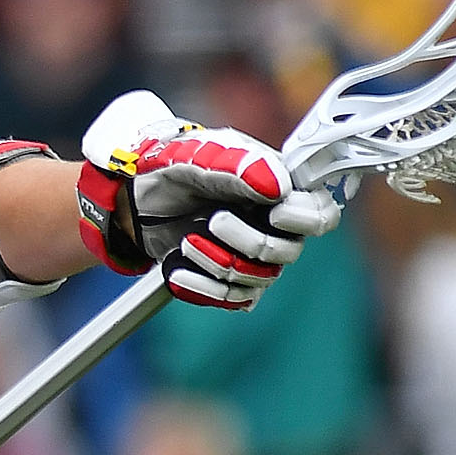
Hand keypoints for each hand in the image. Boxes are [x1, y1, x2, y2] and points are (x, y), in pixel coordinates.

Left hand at [76, 90, 338, 310]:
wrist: (135, 197)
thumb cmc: (174, 166)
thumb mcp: (200, 155)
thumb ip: (239, 166)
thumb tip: (278, 187)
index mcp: (280, 192)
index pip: (320, 216)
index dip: (304, 220)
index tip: (274, 212)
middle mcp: (274, 228)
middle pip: (286, 253)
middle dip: (248, 240)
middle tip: (213, 220)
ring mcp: (252, 257)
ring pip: (258, 279)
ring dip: (218, 263)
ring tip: (187, 242)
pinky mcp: (227, 280)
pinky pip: (231, 299)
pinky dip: (202, 287)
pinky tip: (176, 271)